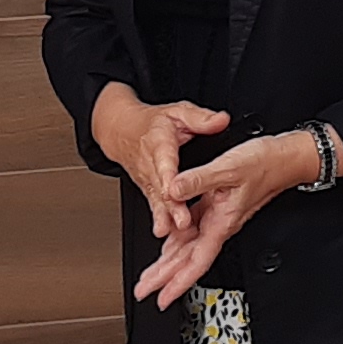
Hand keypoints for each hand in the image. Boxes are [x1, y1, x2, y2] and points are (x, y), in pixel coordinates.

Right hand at [98, 85, 227, 258]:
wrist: (122, 130)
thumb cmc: (153, 123)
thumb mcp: (178, 112)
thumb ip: (200, 118)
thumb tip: (221, 121)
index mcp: (160, 144)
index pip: (165, 162)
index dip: (170, 177)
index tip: (176, 189)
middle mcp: (151, 164)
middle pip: (161, 187)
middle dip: (171, 206)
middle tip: (182, 221)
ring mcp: (148, 179)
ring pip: (156, 200)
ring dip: (163, 216)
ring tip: (168, 230)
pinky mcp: (148, 189)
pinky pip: (154, 204)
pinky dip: (159, 218)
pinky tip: (164, 231)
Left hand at [139, 133, 326, 309]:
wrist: (285, 158)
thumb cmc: (264, 164)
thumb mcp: (228, 168)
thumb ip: (197, 180)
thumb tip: (172, 190)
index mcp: (222, 222)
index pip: (197, 262)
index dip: (178, 282)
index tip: (162, 298)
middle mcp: (219, 224)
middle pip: (188, 261)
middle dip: (165, 279)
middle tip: (144, 291)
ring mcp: (218, 217)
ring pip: (188, 247)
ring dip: (168, 262)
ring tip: (151, 274)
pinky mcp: (217, 205)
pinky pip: (192, 229)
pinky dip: (177, 238)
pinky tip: (167, 241)